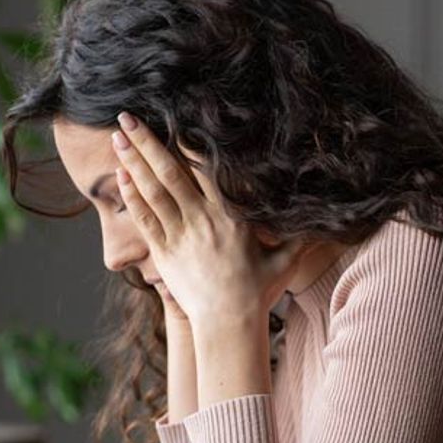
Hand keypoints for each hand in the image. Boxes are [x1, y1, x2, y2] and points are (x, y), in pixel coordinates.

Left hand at [111, 112, 308, 328]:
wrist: (230, 324)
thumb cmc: (258, 292)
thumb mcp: (286, 260)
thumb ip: (299, 236)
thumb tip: (325, 220)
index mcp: (231, 215)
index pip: (206, 169)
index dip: (187, 142)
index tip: (174, 119)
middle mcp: (202, 220)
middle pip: (170, 172)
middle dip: (147, 142)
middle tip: (127, 117)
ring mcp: (180, 235)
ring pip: (152, 191)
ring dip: (132, 162)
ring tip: (117, 137)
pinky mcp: (164, 253)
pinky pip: (144, 218)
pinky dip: (131, 195)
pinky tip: (120, 175)